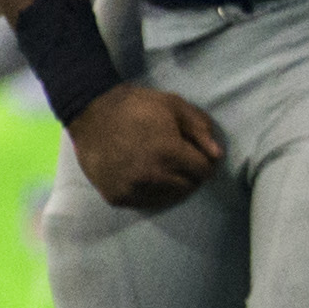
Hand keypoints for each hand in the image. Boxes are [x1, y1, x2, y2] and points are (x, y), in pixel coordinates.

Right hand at [71, 84, 224, 211]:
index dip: (204, 160)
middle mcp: (151, 176)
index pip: (204, 171)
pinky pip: (147, 202)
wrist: (91, 112)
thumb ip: (201, 130)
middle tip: (178, 157)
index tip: (195, 152)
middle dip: (190, 173)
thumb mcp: (175, 106)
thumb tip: (217, 156)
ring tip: (162, 164)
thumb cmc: (137, 106)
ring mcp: (132, 189)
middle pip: (189, 186)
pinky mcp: (117, 197)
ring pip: (170, 197)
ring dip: (172, 184)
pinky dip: (151, 191)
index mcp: (169, 153)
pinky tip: (145, 173)